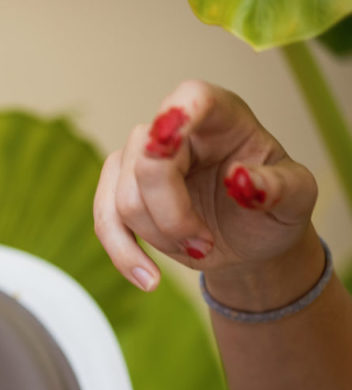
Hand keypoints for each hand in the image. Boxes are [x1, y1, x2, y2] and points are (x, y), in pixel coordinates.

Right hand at [94, 80, 317, 291]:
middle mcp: (175, 131)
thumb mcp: (297, 199)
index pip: (191, 98)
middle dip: (172, 215)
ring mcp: (139, 159)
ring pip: (124, 199)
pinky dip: (124, 254)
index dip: (176, 116)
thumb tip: (240, 179)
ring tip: (198, 249)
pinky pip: (104, 222)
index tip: (167, 143)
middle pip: (148, 163)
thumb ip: (278, 187)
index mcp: (221, 117)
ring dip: (160, 238)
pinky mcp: (117, 190)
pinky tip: (148, 278)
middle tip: (205, 243)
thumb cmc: (272, 209)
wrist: (249, 240)